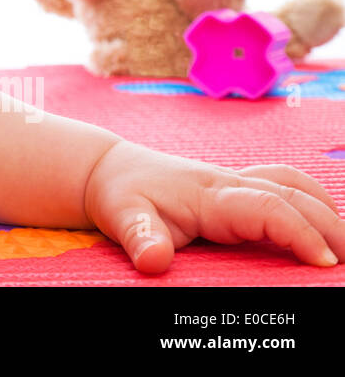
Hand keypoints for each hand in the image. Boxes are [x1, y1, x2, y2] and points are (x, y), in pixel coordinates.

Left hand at [82, 139, 344, 273]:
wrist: (109, 170)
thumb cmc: (121, 196)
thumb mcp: (123, 217)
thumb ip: (140, 238)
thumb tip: (154, 261)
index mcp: (209, 195)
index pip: (267, 207)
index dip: (300, 232)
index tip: (324, 261)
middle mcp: (228, 182)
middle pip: (291, 195)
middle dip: (329, 225)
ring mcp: (234, 180)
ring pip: (292, 184)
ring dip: (325, 208)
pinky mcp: (235, 184)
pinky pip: (282, 182)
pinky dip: (310, 198)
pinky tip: (324, 218)